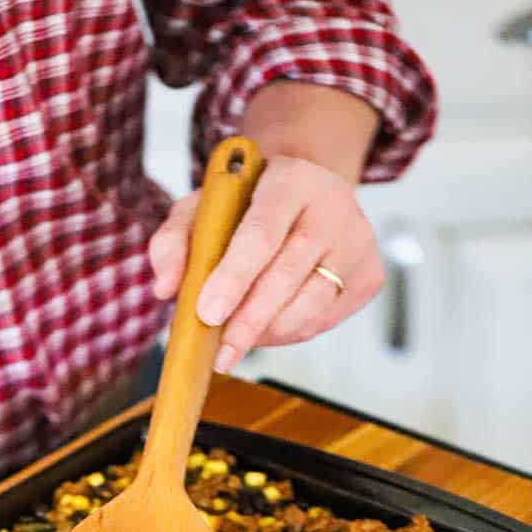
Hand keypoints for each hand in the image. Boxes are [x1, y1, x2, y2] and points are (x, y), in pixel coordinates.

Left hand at [149, 154, 383, 372]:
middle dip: (248, 320)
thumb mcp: (203, 206)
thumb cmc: (249, 202)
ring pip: (310, 304)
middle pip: (288, 275)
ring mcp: (357, 242)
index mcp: (291, 180)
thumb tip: (164, 287)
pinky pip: (323, 320)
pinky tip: (267, 328)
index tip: (207, 313)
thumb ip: (174, 240)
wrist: (309, 189)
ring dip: (268, 332)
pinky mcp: (369, 276)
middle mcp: (333, 207)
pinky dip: (289, 333)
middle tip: (221, 351)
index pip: (262, 232)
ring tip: (237, 341)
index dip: (234, 277)